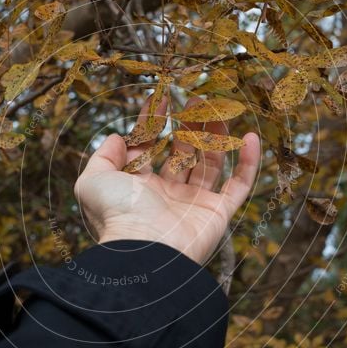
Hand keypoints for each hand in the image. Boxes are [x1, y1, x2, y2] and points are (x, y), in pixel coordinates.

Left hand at [74, 96, 260, 263]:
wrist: (145, 250)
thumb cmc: (117, 215)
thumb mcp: (94, 181)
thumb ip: (103, 157)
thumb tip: (117, 137)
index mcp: (139, 187)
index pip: (148, 148)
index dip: (153, 122)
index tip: (160, 97)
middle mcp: (168, 194)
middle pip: (183, 152)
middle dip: (189, 125)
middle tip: (196, 99)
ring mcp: (194, 204)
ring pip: (211, 162)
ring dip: (216, 135)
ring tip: (218, 108)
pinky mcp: (218, 214)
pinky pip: (239, 186)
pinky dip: (248, 164)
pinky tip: (252, 138)